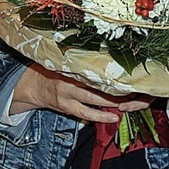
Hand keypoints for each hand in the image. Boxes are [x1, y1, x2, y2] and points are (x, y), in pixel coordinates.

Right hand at [11, 64, 146, 122]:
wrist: (35, 85)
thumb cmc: (57, 69)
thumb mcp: (69, 60)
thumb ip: (85, 58)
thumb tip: (110, 50)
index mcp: (73, 66)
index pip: (96, 67)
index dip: (112, 70)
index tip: (128, 70)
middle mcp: (71, 80)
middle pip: (97, 84)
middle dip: (116, 87)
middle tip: (133, 87)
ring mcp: (69, 96)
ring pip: (94, 100)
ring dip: (112, 102)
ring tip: (128, 102)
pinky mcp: (68, 108)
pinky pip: (86, 114)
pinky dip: (101, 116)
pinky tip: (114, 118)